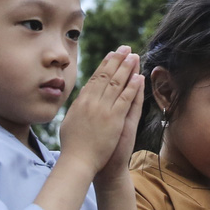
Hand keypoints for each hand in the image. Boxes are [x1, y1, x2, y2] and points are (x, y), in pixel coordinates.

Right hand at [59, 48, 143, 171]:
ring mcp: (103, 109)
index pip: (95, 78)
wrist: (78, 161)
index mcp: (81, 102)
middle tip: (125, 48)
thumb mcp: (71, 121)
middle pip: (106, 76)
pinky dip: (132, 87)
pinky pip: (125, 99)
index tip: (112, 54)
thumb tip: (82, 97)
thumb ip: (78, 108)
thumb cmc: (73, 146)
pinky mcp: (114, 119)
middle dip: (117, 60)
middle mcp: (91, 102)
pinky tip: (138, 76)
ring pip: (116, 83)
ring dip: (126, 68)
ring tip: (134, 56)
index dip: (105, 65)